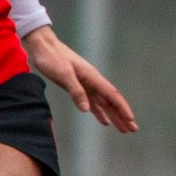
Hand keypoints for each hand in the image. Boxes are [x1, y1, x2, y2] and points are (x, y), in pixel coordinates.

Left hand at [23, 26, 138, 131]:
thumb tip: (87, 110)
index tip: (131, 119)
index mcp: (92, 77)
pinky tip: (104, 122)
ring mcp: (86, 85)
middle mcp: (93, 82)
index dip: (122, 108)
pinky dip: (100, 113)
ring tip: (123, 129)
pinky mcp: (77, 87)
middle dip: (123, 115)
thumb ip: (76, 91)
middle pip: (111, 102)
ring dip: (114, 116)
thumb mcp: (63, 74)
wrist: (42, 47)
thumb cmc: (52, 58)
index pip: (112, 95)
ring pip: (104, 104)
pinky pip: (93, 103)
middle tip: (133, 129)